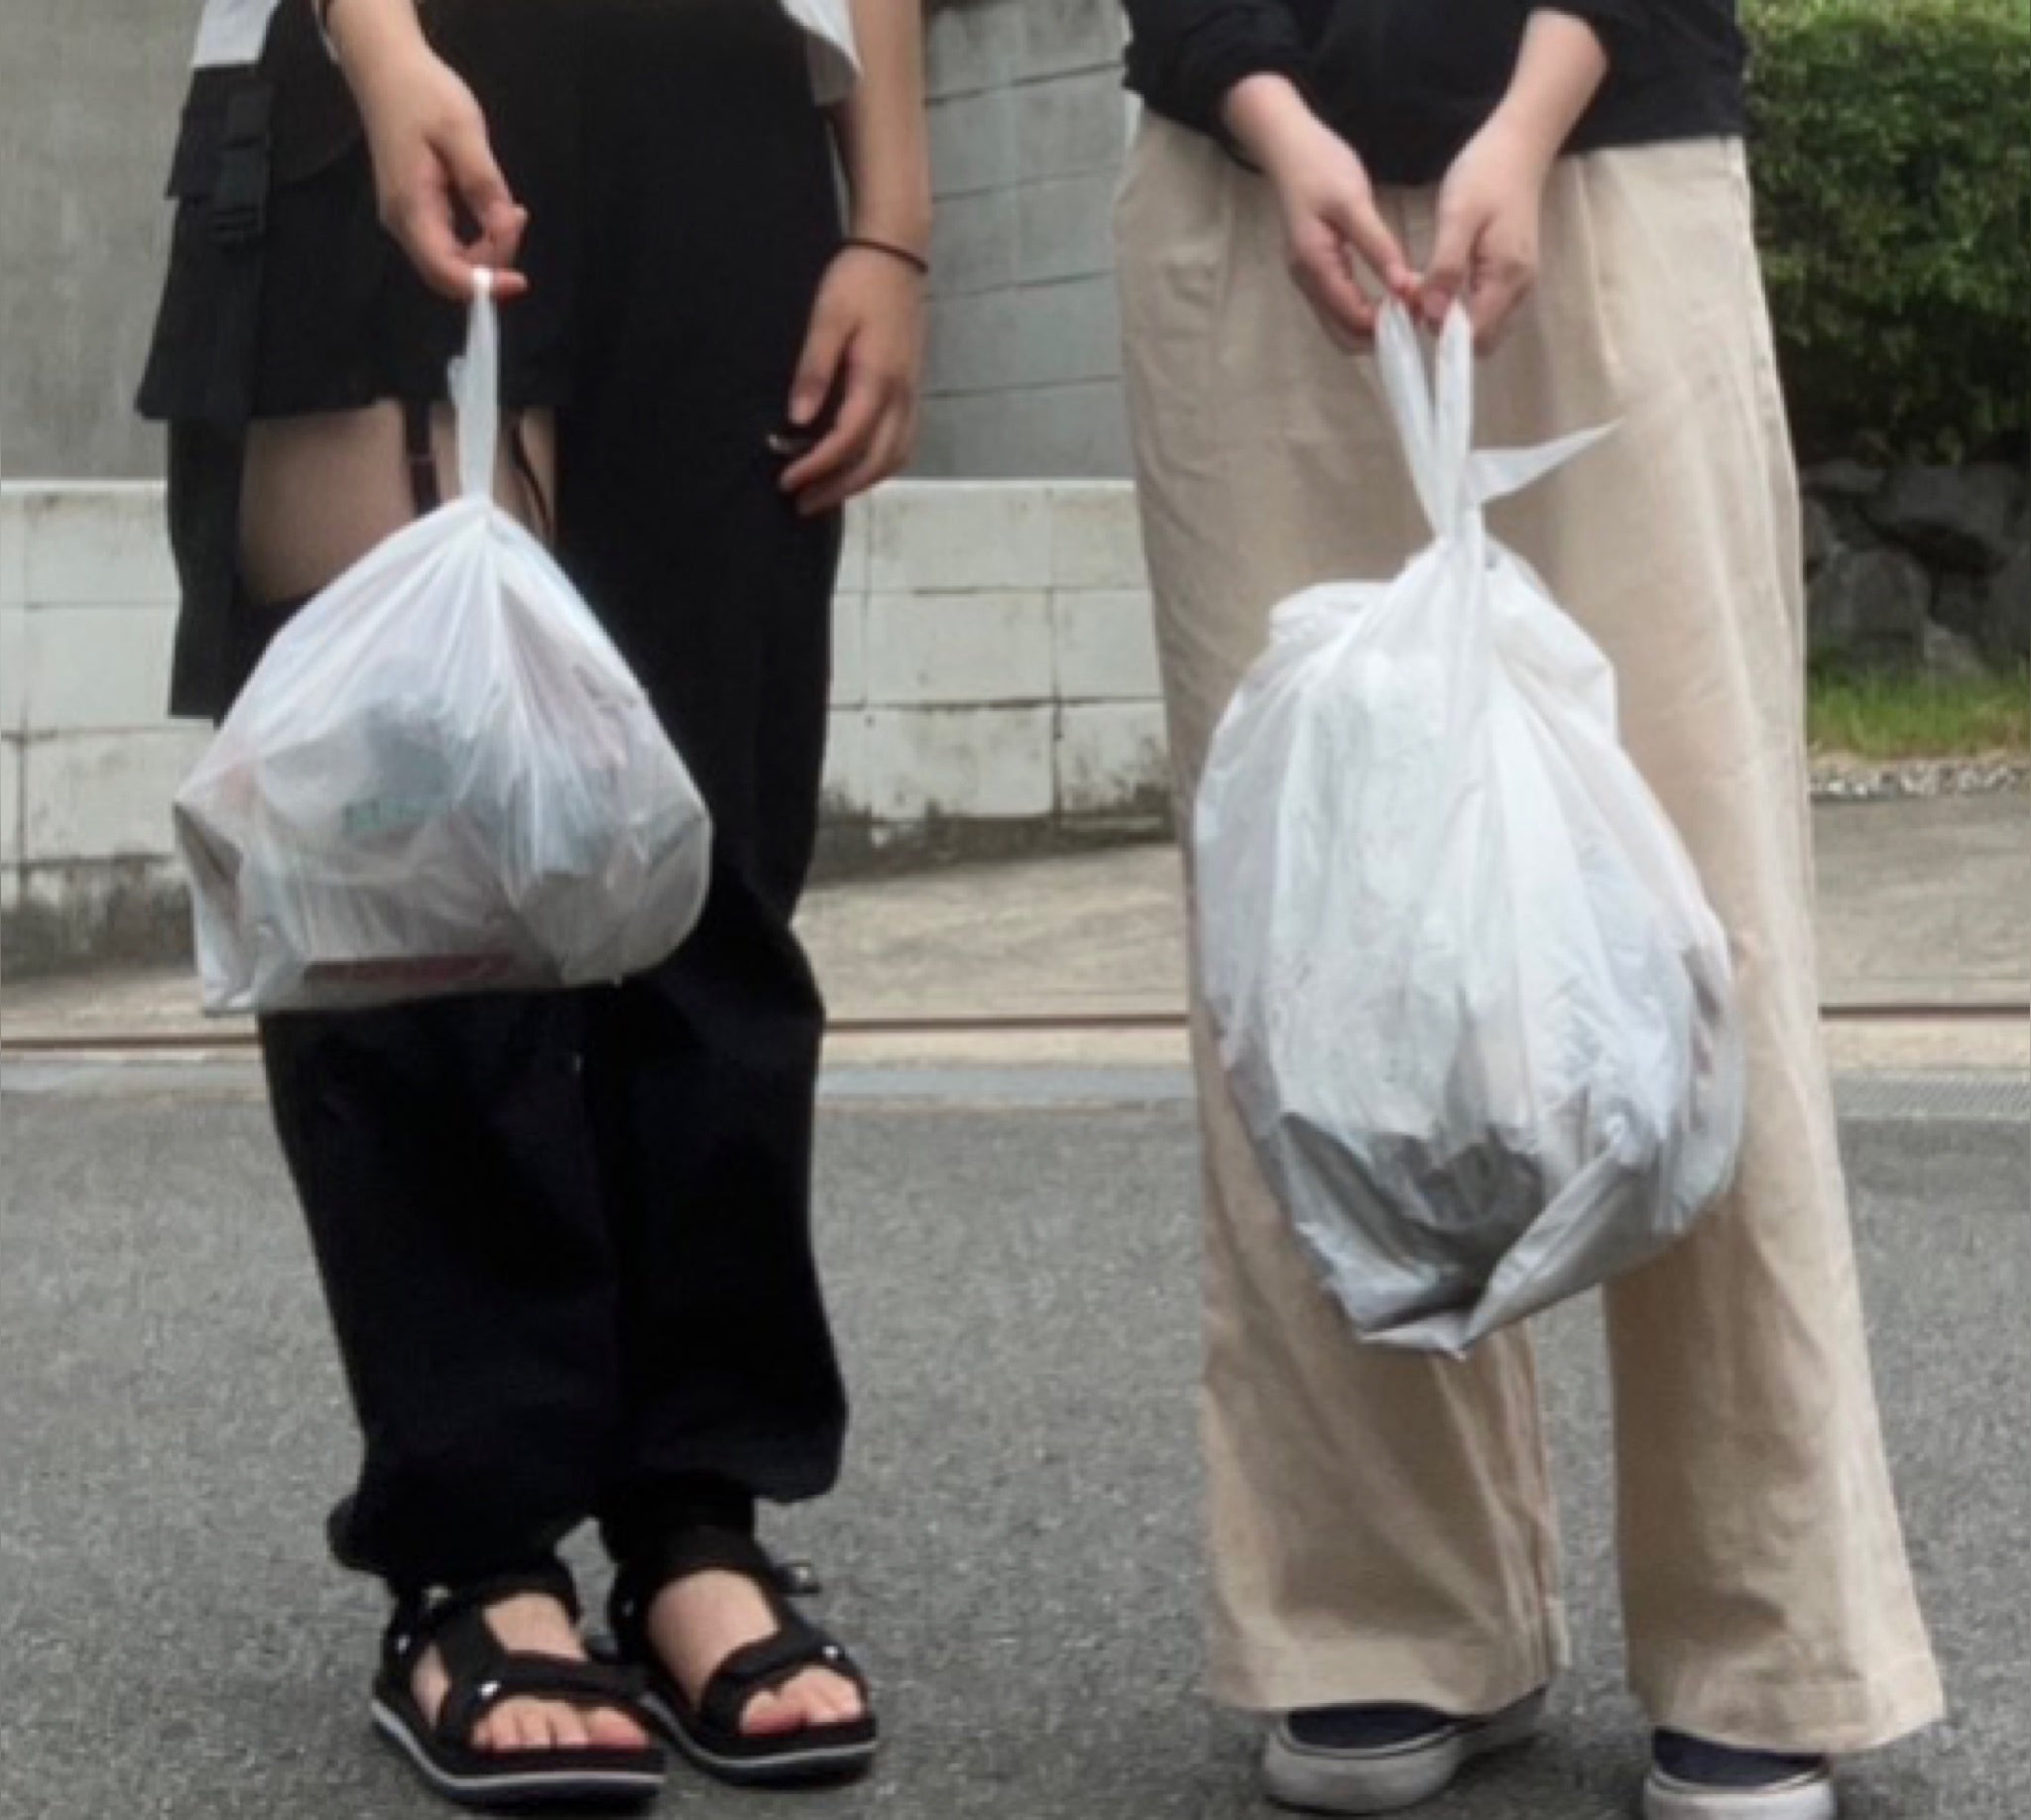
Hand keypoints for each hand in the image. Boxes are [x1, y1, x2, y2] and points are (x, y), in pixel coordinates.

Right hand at [348, 39, 527, 300]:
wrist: (386, 68)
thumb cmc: (422, 94)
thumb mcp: (462, 133)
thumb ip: (484, 185)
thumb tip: (505, 230)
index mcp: (411, 206)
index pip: (446, 271)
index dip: (484, 285)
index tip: (519, 281)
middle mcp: (403, 222)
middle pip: (449, 274)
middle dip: (491, 265)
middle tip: (517, 220)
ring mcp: (405, 218)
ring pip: (451, 262)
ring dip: (488, 251)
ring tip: (511, 211)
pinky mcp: (414, 211)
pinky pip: (448, 244)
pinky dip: (479, 240)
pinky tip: (497, 213)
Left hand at [780, 247, 926, 516]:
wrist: (897, 254)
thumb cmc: (857, 282)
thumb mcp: (827, 320)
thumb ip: (814, 370)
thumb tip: (797, 420)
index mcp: (877, 380)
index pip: (847, 441)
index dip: (816, 467)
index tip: (786, 481)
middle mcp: (901, 396)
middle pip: (875, 462)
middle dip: (837, 488)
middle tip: (802, 503)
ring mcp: (911, 396)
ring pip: (894, 458)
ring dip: (861, 483)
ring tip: (826, 493)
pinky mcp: (912, 391)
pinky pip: (902, 444)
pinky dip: (879, 465)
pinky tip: (855, 467)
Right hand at [1226, 78, 1416, 350]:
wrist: (1287, 147)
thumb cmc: (1319, 168)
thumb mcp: (1354, 203)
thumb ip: (1379, 247)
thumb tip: (1404, 287)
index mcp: (1315, 267)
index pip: (1353, 318)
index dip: (1388, 323)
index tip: (1420, 309)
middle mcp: (1307, 282)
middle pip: (1343, 334)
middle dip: (1380, 334)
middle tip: (1416, 314)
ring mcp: (1308, 279)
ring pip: (1340, 324)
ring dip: (1373, 324)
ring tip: (1408, 305)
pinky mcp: (1315, 270)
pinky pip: (1339, 306)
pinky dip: (1364, 310)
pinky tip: (1389, 296)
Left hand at [1421, 118, 1553, 351]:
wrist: (1518, 146)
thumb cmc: (1486, 175)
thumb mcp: (1457, 218)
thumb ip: (1445, 268)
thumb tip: (1433, 316)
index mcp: (1506, 277)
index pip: (1475, 336)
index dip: (1442, 333)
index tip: (1416, 310)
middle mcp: (1520, 288)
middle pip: (1483, 339)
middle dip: (1448, 331)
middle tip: (1419, 299)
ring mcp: (1521, 282)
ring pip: (1485, 325)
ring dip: (1455, 319)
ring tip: (1429, 288)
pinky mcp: (1514, 273)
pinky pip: (1489, 306)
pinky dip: (1465, 305)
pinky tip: (1445, 282)